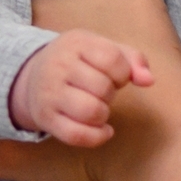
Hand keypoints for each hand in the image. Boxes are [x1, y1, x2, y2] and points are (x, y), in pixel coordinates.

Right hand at [9, 28, 153, 147]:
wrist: (31, 77)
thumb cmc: (77, 63)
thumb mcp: (102, 49)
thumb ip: (132, 59)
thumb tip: (149, 80)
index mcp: (76, 43)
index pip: (112, 60)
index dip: (123, 73)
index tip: (116, 76)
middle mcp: (58, 66)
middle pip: (103, 88)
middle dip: (110, 94)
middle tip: (101, 91)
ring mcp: (49, 93)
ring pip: (92, 112)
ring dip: (103, 115)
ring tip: (98, 108)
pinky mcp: (45, 118)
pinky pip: (77, 135)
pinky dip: (97, 137)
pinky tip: (103, 130)